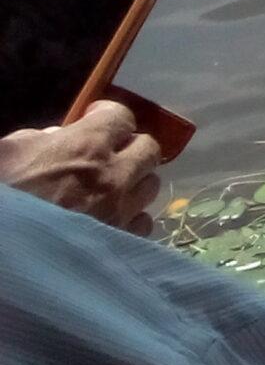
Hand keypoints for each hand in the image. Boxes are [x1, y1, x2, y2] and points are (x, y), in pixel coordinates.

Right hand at [0, 100, 163, 233]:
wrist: (3, 248)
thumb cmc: (3, 197)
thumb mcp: (9, 153)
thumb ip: (39, 139)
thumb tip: (58, 136)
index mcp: (86, 146)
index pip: (122, 117)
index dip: (108, 116)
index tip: (95, 120)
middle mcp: (114, 176)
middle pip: (149, 150)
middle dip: (131, 147)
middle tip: (110, 155)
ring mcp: (120, 211)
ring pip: (151, 186)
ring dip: (135, 183)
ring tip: (112, 190)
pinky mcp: (121, 242)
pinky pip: (142, 223)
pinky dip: (131, 218)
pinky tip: (111, 219)